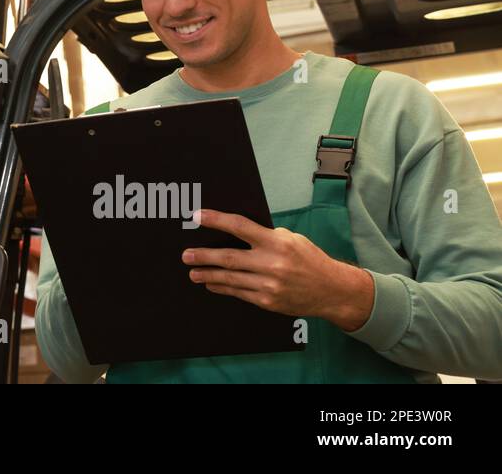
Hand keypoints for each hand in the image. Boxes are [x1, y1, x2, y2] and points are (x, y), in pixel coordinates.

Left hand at [181, 209, 374, 331]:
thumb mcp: (291, 239)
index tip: (197, 216)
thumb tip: (234, 230)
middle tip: (186, 255)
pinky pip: (239, 293)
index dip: (216, 220)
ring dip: (208, 275)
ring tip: (192, 272)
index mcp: (276, 242)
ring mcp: (269, 285)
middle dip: (204, 256)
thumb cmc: (309, 259)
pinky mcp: (268, 301)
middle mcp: (271, 264)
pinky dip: (223, 288)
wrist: (332, 290)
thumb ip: (265, 235)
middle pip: (229, 258)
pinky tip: (211, 284)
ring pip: (230, 279)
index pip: (239, 227)